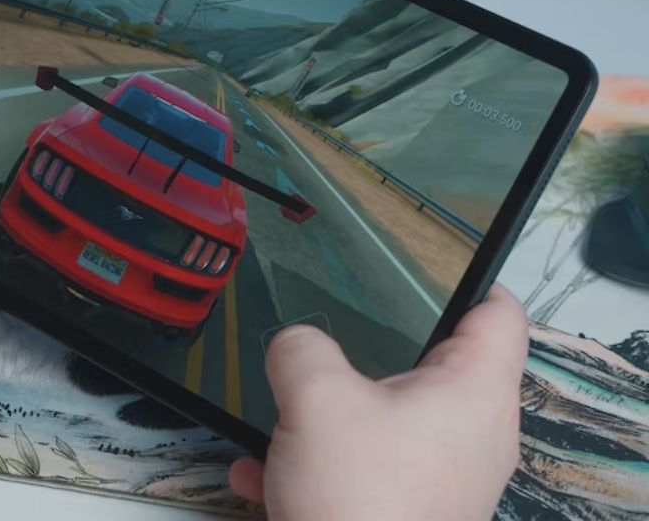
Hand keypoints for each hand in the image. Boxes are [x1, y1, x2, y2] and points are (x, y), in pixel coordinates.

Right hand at [230, 286, 526, 520]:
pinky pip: (359, 469)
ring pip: (385, 422)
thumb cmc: (360, 502)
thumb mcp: (316, 397)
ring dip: (330, 414)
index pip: (500, 316)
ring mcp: (438, 481)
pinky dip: (315, 463)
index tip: (442, 264)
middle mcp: (468, 438)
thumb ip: (301, 349)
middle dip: (373, 352)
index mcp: (472, 394)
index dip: (474, 281)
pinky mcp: (403, 513)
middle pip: (434, 368)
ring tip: (282, 412)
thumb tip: (294, 345)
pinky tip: (258, 473)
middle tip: (336, 334)